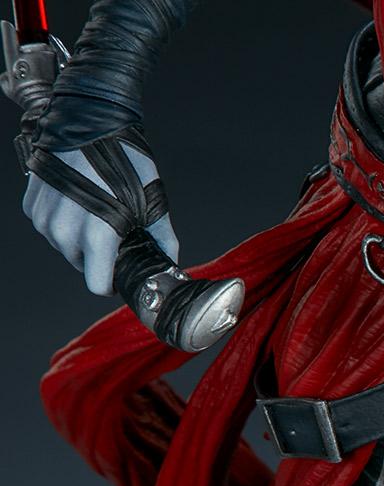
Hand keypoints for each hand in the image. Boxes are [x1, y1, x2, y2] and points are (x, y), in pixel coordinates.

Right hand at [21, 144, 178, 295]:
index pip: (97, 283)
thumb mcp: (153, 202)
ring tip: (97, 211)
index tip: (119, 274)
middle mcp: (64, 230)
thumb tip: (168, 263)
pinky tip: (78, 202)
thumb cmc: (124, 160)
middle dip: (98, 255)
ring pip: (64, 246)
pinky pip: (49, 226)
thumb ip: (160, 238)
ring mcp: (45, 217)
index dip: (111, 282)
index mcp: (97, 234)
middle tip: (114, 232)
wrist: (90, 123)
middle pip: (82, 264)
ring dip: (79, 238)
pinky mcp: (33, 205)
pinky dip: (64, 221)